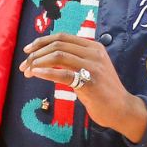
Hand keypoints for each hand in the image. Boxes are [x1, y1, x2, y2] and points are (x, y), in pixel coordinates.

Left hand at [20, 33, 146, 141]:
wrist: (122, 108)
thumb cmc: (103, 90)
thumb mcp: (91, 68)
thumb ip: (75, 59)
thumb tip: (48, 56)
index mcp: (93, 46)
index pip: (62, 37)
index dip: (42, 41)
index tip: (28, 50)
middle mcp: (93, 53)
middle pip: (58, 45)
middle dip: (36, 54)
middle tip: (25, 65)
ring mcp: (93, 67)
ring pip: (58, 56)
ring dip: (38, 63)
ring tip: (28, 72)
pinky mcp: (90, 83)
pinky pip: (64, 74)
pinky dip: (47, 72)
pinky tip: (37, 74)